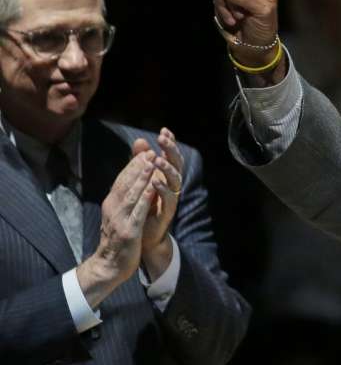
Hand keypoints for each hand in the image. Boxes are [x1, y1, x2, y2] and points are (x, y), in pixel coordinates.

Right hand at [77, 152, 158, 306]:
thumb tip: (130, 182)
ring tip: (152, 162)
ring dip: (142, 177)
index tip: (144, 150)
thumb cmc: (117, 239)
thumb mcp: (119, 215)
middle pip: (126, 183)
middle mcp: (114, 208)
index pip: (122, 180)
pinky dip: (146, 198)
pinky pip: (139, 211)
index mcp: (111, 204)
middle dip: (138, 166)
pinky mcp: (129, 231)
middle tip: (149, 150)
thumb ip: (125, 199)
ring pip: (132, 194)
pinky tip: (154, 187)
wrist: (109, 265)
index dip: (133, 165)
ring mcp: (120, 219)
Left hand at [131, 128, 183, 256]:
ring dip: (167, 168)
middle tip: (163, 138)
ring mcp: (172, 197)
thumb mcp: (141, 180)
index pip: (170, 156)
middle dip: (170, 150)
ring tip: (159, 160)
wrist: (143, 234)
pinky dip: (163, 188)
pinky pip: (169, 198)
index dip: (170, 143)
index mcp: (166, 176)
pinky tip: (155, 181)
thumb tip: (141, 141)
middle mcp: (172, 185)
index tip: (164, 130)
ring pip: (175, 179)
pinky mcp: (168, 211)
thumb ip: (141, 161)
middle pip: (176, 163)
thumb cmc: (144, 205)